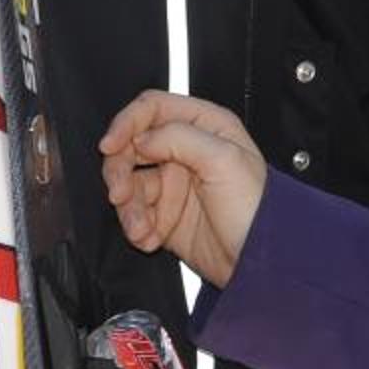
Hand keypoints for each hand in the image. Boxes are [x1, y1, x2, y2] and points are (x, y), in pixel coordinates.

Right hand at [101, 90, 267, 288]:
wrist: (258, 259)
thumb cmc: (256, 206)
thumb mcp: (224, 160)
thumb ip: (180, 138)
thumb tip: (142, 137)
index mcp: (205, 127)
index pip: (153, 109)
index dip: (127, 123)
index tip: (110, 145)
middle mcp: (186, 151)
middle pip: (131, 147)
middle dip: (120, 171)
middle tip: (120, 193)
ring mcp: (174, 184)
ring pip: (129, 185)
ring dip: (128, 208)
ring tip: (142, 227)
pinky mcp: (165, 215)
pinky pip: (134, 215)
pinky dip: (135, 228)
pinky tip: (150, 238)